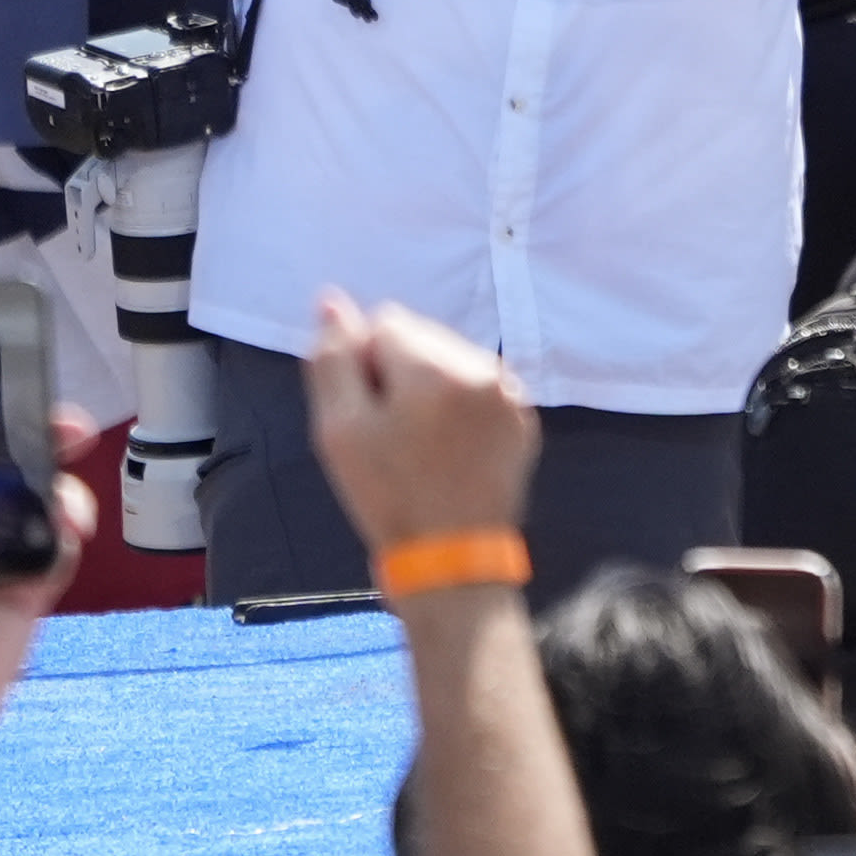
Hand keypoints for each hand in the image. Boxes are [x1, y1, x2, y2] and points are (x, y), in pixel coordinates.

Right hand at [302, 293, 537, 556]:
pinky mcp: (523, 415)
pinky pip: (479, 386)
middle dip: (397, 371)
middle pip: (423, 337)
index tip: (366, 414)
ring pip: (451, 359)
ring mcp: (510, 391)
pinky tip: (445, 448)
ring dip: (428, 386)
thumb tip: (331, 301)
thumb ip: (334, 359)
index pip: (387, 323)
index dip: (365, 365)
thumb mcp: (339, 431)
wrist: (449, 555)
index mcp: (438, 368)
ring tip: (416, 444)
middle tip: (388, 433)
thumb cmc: (385, 495)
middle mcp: (484, 367)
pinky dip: (457, 405)